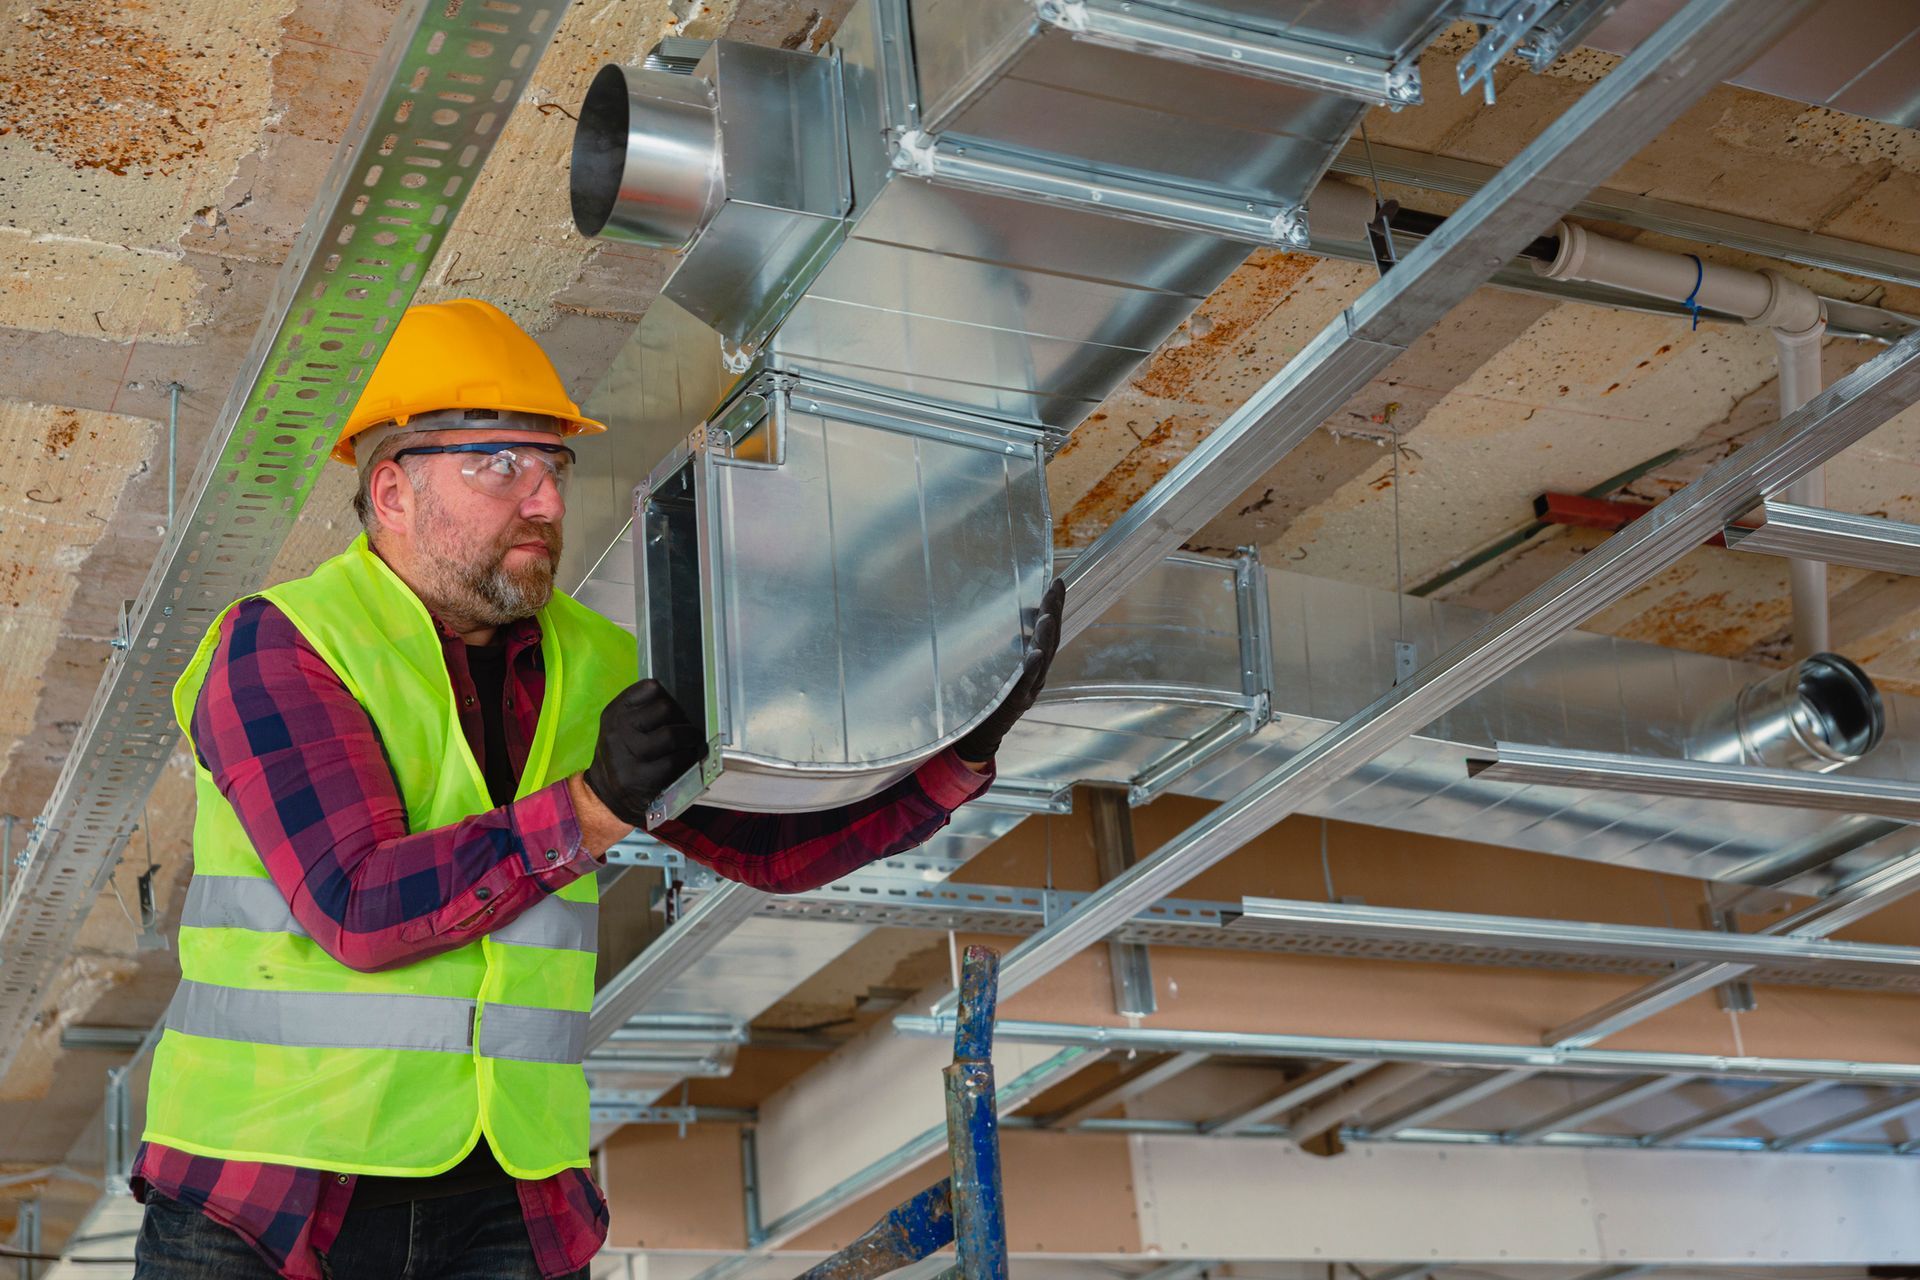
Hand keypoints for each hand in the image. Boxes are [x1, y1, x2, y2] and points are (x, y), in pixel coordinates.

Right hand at [582, 679, 707, 825]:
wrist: (607, 795)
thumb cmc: (624, 755)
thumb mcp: (622, 726)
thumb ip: (644, 710)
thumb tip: (682, 705)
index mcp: (615, 713)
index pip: (651, 688)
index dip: (667, 697)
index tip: (671, 710)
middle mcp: (618, 731)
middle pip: (666, 708)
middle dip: (682, 718)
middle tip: (686, 728)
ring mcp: (628, 755)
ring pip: (672, 735)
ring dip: (690, 738)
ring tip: (692, 742)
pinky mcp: (641, 778)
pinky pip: (675, 761)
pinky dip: (687, 759)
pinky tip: (685, 760)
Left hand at [954, 577, 1064, 764]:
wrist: (977, 734)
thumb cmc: (986, 697)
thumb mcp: (998, 665)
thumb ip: (1007, 646)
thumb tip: (1014, 622)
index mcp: (1033, 662)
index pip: (1046, 629)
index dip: (1053, 606)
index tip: (1057, 582)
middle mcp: (1036, 673)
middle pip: (1049, 639)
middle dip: (1054, 612)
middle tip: (1056, 588)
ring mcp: (1028, 688)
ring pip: (1042, 658)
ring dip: (1045, 636)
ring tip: (1048, 614)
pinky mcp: (1014, 702)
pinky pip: (1025, 683)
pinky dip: (1032, 667)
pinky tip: (1037, 653)